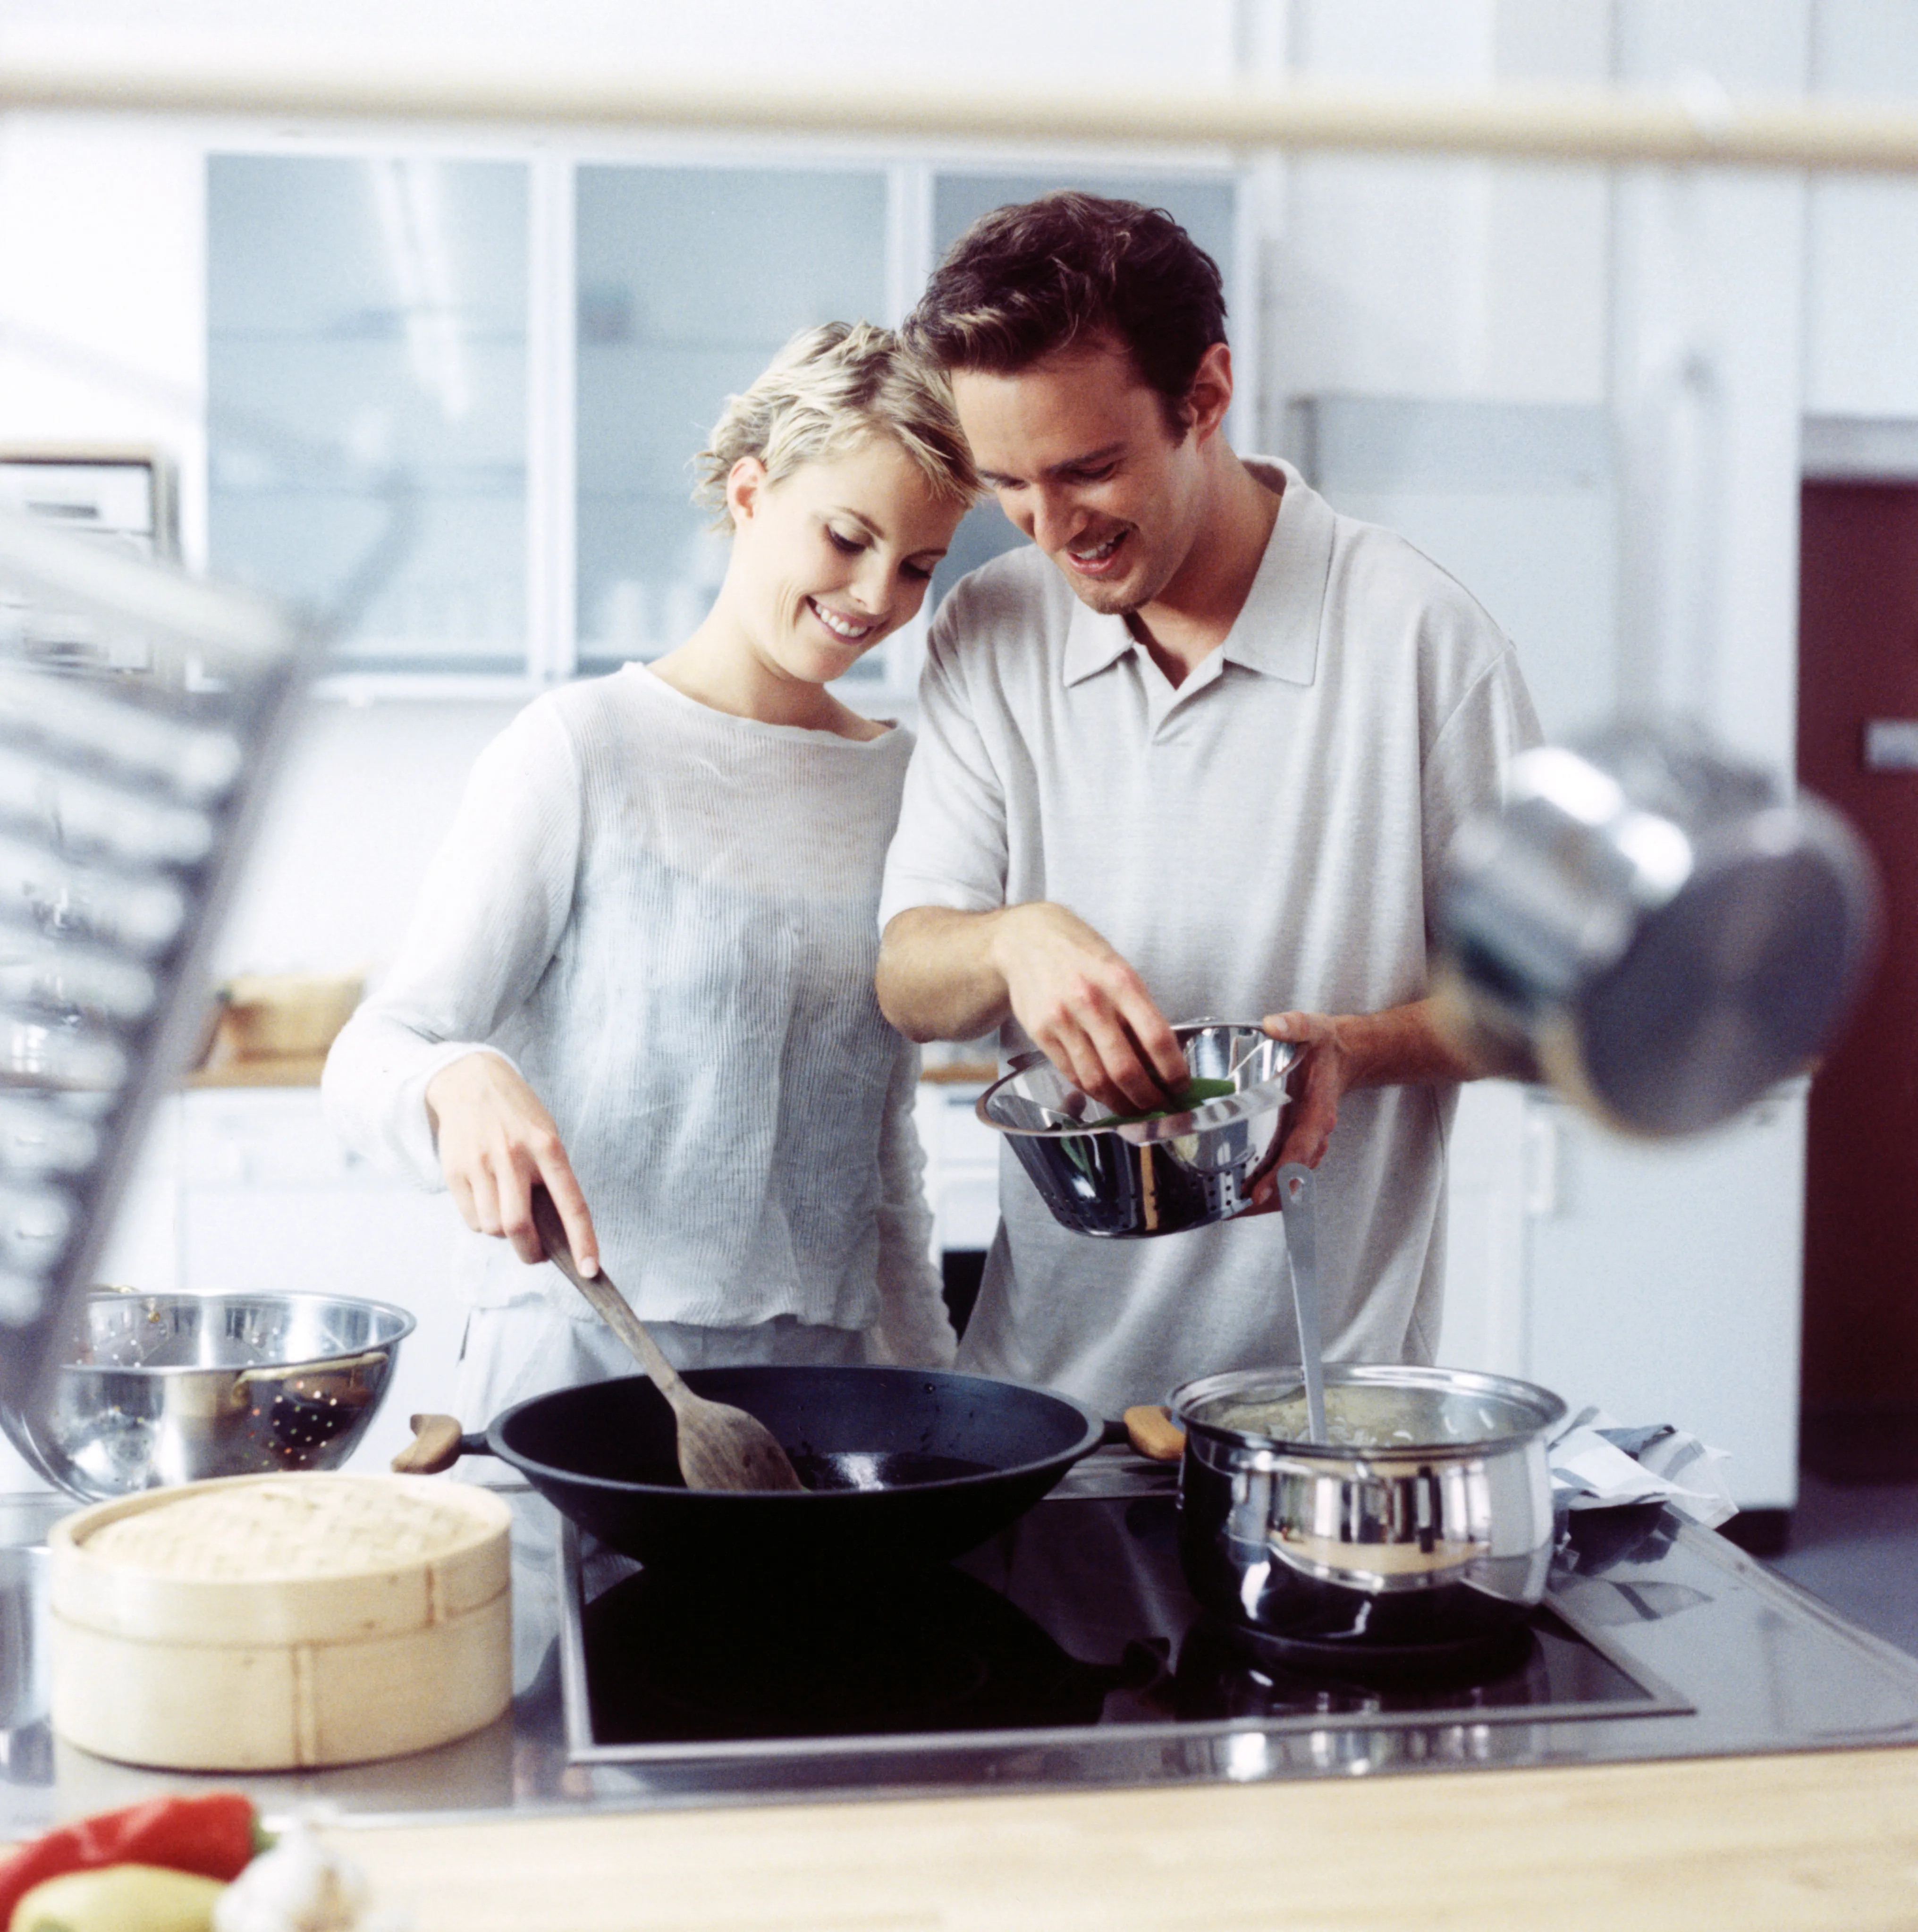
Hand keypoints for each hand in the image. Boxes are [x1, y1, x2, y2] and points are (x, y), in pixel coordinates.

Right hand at [424, 1052, 600, 1273]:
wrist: (469, 1080)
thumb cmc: (516, 1114)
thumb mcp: (545, 1135)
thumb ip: (550, 1177)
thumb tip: (554, 1231)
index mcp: (548, 1147)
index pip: (571, 1204)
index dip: (583, 1241)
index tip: (590, 1270)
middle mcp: (514, 1155)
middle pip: (520, 1227)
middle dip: (530, 1252)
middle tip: (536, 1254)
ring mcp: (481, 1163)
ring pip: (493, 1228)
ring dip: (503, 1234)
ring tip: (507, 1212)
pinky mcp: (455, 1170)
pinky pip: (471, 1220)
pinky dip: (482, 1223)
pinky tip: (487, 1202)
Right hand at [989, 903, 1187, 1112]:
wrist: (1025, 938)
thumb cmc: (1081, 954)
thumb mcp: (1118, 969)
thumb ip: (1138, 1010)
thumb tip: (1160, 1060)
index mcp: (1120, 981)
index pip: (1156, 1037)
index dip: (1173, 1071)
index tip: (1182, 1086)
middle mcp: (1091, 1001)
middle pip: (1125, 1069)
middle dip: (1148, 1098)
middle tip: (1160, 1107)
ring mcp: (1062, 1020)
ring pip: (1096, 1080)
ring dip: (1120, 1103)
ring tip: (1135, 1109)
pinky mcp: (1039, 1034)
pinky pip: (1072, 1074)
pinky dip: (1093, 1091)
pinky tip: (1106, 1094)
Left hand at [1247, 1010, 1352, 1208]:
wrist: (1345, 1054)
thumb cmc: (1326, 1044)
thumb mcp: (1312, 1027)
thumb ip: (1295, 1025)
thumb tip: (1274, 1025)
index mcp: (1318, 1109)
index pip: (1301, 1146)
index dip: (1284, 1170)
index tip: (1263, 1191)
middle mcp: (1314, 1129)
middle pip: (1295, 1170)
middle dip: (1271, 1191)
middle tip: (1240, 1207)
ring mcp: (1307, 1135)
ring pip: (1292, 1172)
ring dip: (1269, 1189)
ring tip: (1237, 1207)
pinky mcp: (1297, 1135)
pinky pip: (1287, 1163)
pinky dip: (1271, 1178)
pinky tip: (1248, 1188)